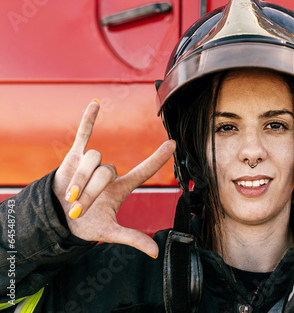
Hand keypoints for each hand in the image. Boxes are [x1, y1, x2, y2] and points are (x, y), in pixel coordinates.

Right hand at [51, 100, 175, 257]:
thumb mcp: (109, 232)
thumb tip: (155, 252)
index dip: (158, 158)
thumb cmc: (85, 224)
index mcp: (122, 187)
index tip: (173, 144)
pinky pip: (84, 134)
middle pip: (108, 169)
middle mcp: (110, 172)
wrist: (58, 217)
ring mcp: (94, 163)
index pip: (144, 170)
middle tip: (78, 207)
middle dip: (91, 190)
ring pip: (93, 159)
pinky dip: (89, 119)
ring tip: (69, 196)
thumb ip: (132, 238)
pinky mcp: (77, 156)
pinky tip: (95, 104)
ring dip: (80, 179)